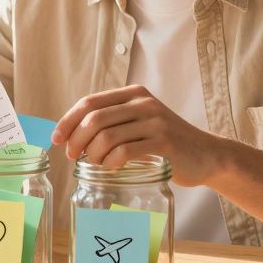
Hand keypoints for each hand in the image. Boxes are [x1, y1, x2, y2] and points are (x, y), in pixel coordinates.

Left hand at [51, 85, 223, 185]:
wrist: (206, 155)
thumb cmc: (167, 143)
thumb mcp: (140, 122)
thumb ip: (114, 122)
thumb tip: (71, 135)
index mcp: (133, 94)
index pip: (89, 102)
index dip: (67, 120)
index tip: (56, 139)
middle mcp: (143, 103)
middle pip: (94, 118)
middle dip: (75, 140)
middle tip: (72, 157)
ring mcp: (154, 121)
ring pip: (106, 136)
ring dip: (92, 154)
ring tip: (93, 165)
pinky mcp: (164, 141)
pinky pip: (124, 151)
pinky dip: (110, 162)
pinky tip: (111, 168)